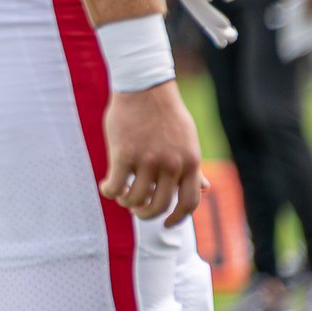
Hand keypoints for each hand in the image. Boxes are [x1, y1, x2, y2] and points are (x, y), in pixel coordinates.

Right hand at [101, 80, 202, 225]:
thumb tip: (204, 187)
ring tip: (121, 194)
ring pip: (135, 198)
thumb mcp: (187, 141)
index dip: (178, 218)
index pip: (189, 202)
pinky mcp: (124, 154)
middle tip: (136, 209)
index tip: (167, 223)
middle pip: (160, 205)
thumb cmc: (165, 114)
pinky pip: (116, 185)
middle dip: (146, 213)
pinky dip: (109, 191)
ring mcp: (148, 160)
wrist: (144, 87)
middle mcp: (172, 164)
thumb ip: (192, 166)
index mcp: (190, 162)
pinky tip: (106, 187)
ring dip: (126, 201)